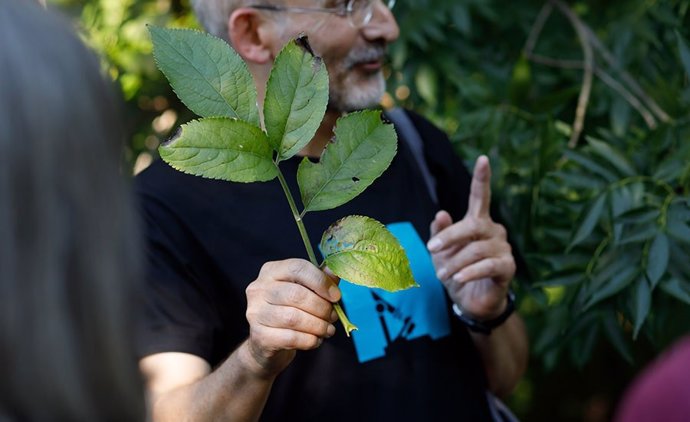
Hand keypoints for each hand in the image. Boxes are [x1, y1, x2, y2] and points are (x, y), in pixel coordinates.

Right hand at [243, 259, 339, 378]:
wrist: (267, 343)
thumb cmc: (290, 310)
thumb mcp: (305, 290)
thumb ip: (320, 279)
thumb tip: (336, 270)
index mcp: (271, 271)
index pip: (297, 268)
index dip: (321, 281)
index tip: (336, 296)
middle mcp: (259, 289)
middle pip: (296, 294)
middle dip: (321, 307)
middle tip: (333, 316)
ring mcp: (256, 313)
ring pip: (293, 318)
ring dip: (317, 325)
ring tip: (327, 329)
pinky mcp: (259, 336)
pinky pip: (290, 338)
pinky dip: (309, 340)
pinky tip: (316, 340)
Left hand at [426, 155, 515, 319]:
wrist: (469, 302)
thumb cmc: (455, 271)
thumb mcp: (441, 253)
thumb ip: (440, 232)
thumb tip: (441, 213)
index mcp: (478, 223)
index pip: (481, 197)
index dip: (482, 178)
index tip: (483, 158)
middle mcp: (494, 231)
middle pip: (472, 226)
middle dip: (450, 237)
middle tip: (431, 249)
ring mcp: (503, 249)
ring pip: (477, 249)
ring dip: (455, 262)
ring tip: (442, 274)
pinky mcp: (508, 268)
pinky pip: (488, 266)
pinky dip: (470, 272)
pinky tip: (458, 278)